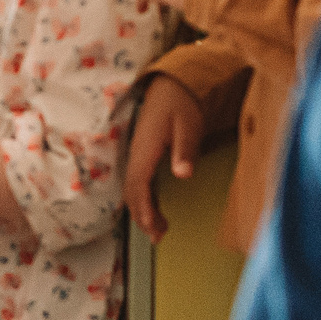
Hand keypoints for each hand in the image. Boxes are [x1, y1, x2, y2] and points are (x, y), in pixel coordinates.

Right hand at [122, 75, 203, 240]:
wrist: (172, 82)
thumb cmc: (181, 101)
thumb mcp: (189, 124)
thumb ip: (185, 149)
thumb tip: (183, 175)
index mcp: (145, 148)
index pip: (139, 185)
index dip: (144, 209)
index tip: (154, 227)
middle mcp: (136, 153)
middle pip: (132, 192)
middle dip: (142, 217)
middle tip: (158, 237)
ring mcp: (137, 153)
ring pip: (133, 189)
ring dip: (142, 211)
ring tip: (157, 231)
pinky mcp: (142, 153)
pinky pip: (138, 181)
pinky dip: (143, 199)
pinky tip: (153, 208)